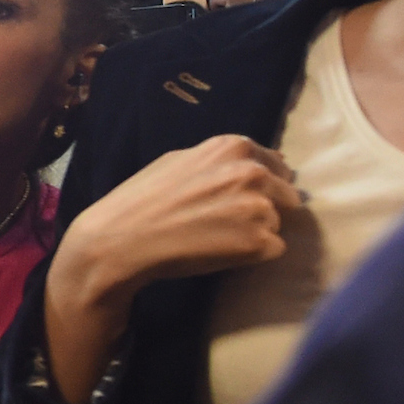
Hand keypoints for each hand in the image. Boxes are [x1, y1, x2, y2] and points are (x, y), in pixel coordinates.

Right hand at [43, 135, 299, 403]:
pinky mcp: (260, 242)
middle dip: (263, 208)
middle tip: (224, 224)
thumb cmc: (140, 201)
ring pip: (278, 224)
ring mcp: (259, 208)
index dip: (259, 185)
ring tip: (215, 239)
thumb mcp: (177, 161)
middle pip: (285, 195)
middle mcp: (253, 172)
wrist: (119, 241)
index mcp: (233, 147)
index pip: (276, 165)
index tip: (235, 200)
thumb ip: (220, 160)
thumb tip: (260, 163)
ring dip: (256, 233)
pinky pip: (273, 250)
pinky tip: (219, 254)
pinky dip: (252, 256)